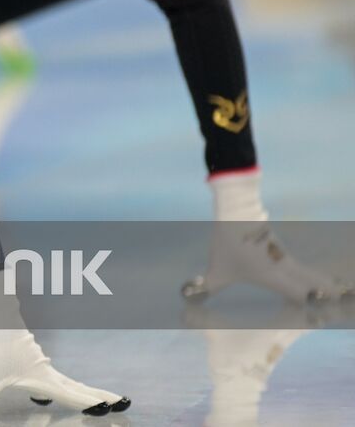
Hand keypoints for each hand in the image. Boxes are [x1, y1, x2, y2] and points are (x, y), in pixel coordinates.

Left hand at [0, 271, 127, 416]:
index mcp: (43, 378)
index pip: (72, 396)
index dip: (90, 404)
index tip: (109, 410)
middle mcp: (47, 371)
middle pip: (79, 388)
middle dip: (99, 396)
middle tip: (122, 402)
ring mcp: (42, 363)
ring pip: (70, 381)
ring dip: (87, 391)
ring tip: (102, 400)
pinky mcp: (34, 357)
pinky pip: (58, 376)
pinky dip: (70, 385)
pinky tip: (68, 389)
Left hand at [183, 222, 350, 303]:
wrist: (238, 210)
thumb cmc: (228, 242)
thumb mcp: (217, 269)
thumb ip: (207, 285)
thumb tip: (188, 295)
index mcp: (275, 276)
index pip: (302, 296)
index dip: (314, 308)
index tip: (325, 318)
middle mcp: (286, 268)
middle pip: (314, 285)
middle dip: (327, 297)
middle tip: (341, 305)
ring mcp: (286, 257)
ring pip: (310, 275)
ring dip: (322, 287)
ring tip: (338, 296)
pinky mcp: (282, 250)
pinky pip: (301, 268)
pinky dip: (312, 277)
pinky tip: (315, 283)